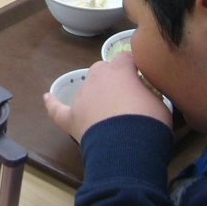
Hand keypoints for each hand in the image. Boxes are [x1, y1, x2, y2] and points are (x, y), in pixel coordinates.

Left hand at [44, 53, 172, 142]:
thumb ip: (149, 93)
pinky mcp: (71, 117)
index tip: (141, 76)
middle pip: (103, 70)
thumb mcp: (159, 102)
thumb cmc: (148, 122)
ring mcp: (81, 97)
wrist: (128, 147)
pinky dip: (53, 104)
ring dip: (95, 95)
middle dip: (113, 80)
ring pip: (86, 88)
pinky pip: (58, 109)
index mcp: (120, 70)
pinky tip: (47, 97)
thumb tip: (146, 95)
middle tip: (127, 97)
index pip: (126, 58)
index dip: (133, 67)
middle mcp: (97, 77)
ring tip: (107, 112)